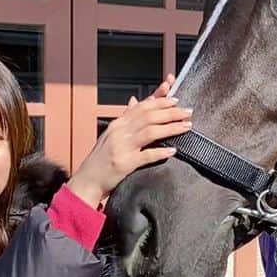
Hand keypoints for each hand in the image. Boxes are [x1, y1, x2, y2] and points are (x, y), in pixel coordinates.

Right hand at [66, 75, 190, 207]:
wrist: (87, 180)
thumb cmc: (101, 158)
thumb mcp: (112, 135)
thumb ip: (126, 118)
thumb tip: (135, 100)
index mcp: (118, 124)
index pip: (142, 106)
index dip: (159, 99)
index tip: (175, 95)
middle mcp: (120, 131)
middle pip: (149, 116)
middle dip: (171, 112)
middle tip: (188, 111)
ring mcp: (122, 147)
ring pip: (150, 131)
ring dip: (171, 128)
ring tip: (187, 126)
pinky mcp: (125, 163)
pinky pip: (146, 155)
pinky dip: (160, 152)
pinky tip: (173, 150)